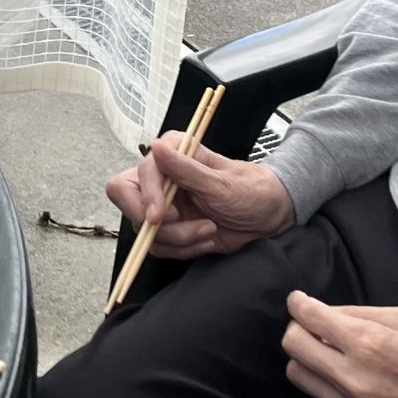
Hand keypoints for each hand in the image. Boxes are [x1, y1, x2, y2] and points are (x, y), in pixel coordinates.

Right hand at [105, 134, 293, 259]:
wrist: (270, 217)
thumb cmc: (251, 191)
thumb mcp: (221, 182)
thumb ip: (186, 169)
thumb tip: (157, 149)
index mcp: (172, 153)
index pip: (139, 173)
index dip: (145, 195)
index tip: (160, 215)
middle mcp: (162, 178)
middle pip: (127, 200)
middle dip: (154, 222)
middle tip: (182, 224)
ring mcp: (164, 205)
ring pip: (145, 230)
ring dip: (179, 238)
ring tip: (210, 230)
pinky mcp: (171, 229)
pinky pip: (160, 247)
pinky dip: (184, 249)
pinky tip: (207, 239)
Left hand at [282, 293, 397, 397]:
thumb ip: (358, 314)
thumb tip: (323, 312)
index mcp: (369, 346)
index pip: (309, 319)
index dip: (299, 304)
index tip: (300, 301)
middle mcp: (356, 380)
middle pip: (293, 348)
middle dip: (298, 328)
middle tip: (312, 323)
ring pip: (300, 376)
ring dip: (307, 357)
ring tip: (328, 348)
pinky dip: (327, 381)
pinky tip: (348, 371)